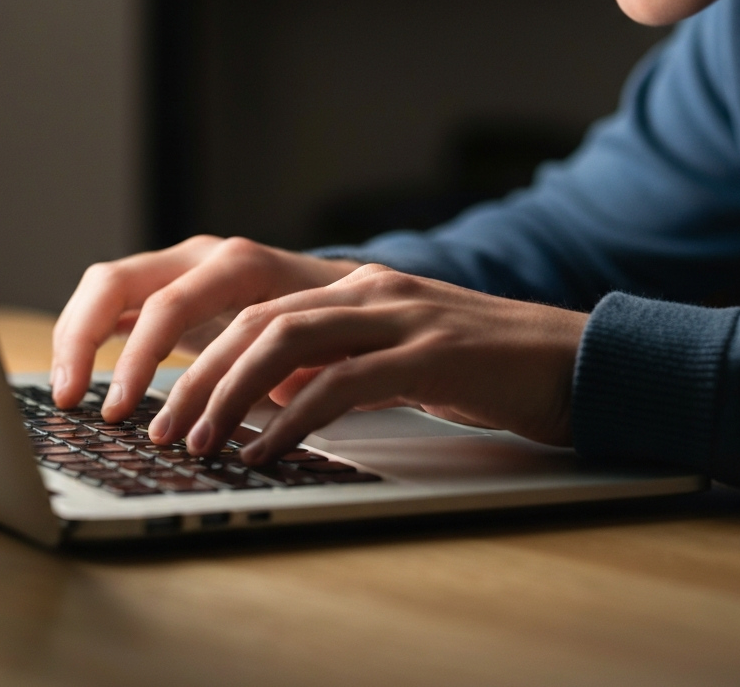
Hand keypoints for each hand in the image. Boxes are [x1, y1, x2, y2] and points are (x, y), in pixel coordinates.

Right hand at [50, 235, 359, 410]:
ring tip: (69, 395)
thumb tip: (239, 417)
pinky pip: (117, 302)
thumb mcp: (313, 343)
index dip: (137, 357)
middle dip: (81, 340)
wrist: (341, 290)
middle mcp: (201, 257)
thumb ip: (276, 370)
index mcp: (237, 265)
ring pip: (106, 288)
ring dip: (78, 338)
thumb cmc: (330, 320)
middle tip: (71, 400)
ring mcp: (180, 267)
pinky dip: (92, 336)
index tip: (118, 408)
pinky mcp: (169, 288)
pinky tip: (82, 376)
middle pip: (115, 282)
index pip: (167, 305)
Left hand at [144, 263, 588, 464]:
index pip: (257, 308)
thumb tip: (270, 397)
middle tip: (165, 428)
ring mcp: (402, 316)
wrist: (574, 360)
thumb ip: (338, 365)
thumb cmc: (485, 368)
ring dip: (231, 394)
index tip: (167, 399)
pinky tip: (265, 451)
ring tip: (201, 443)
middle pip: (258, 321)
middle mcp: (372, 290)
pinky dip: (292, 418)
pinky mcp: (431, 353)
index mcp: (360, 288)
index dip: (202, 352)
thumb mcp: (399, 358)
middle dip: (199, 375)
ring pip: (288, 341)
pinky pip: (342, 383)